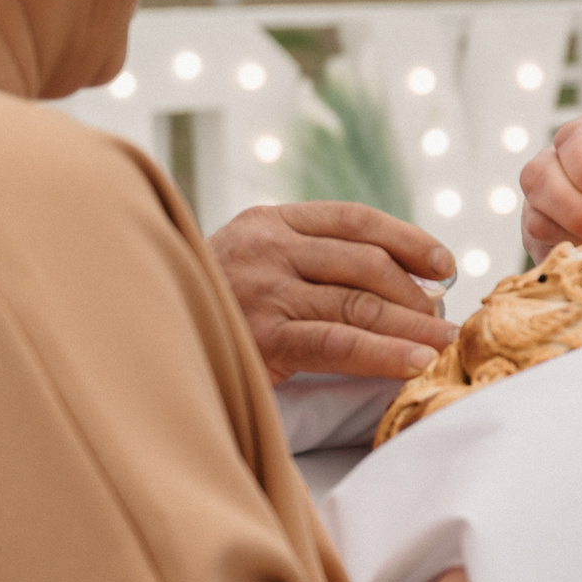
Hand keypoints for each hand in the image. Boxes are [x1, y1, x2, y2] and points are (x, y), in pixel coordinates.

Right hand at [210, 202, 457, 383]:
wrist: (136, 332)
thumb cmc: (207, 308)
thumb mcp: (250, 264)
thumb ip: (309, 262)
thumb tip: (403, 283)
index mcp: (268, 221)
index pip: (356, 219)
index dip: (408, 239)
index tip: (444, 264)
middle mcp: (267, 247)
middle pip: (366, 262)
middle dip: (415, 293)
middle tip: (446, 319)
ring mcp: (262, 290)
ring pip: (359, 303)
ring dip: (413, 325)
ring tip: (444, 342)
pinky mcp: (260, 337)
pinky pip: (339, 342)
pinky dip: (384, 352)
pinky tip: (415, 362)